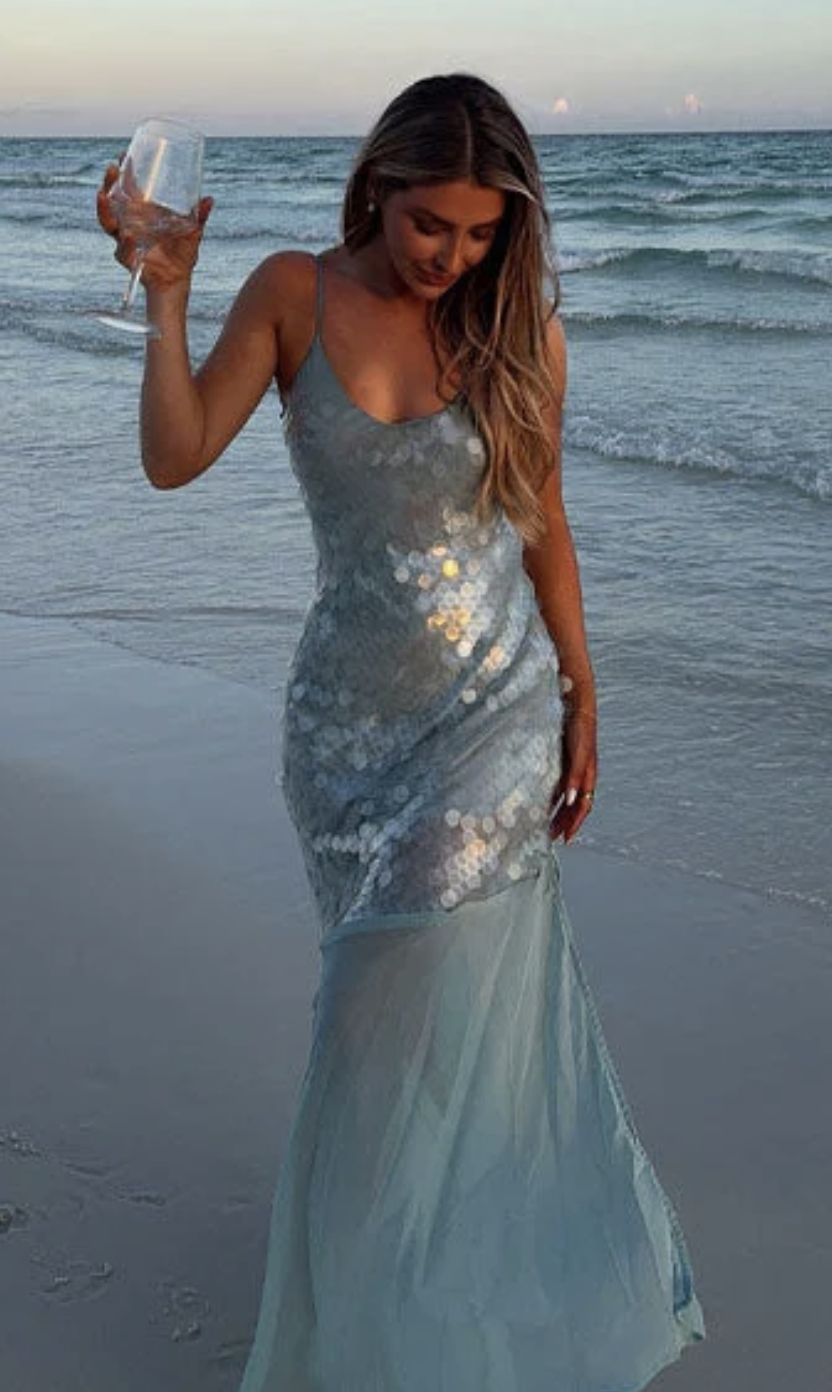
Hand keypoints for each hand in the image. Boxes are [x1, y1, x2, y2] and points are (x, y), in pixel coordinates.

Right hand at [96, 160, 212, 292]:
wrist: (177, 281)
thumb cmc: (182, 255)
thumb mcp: (193, 232)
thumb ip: (199, 216)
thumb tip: (209, 199)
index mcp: (143, 214)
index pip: (128, 189)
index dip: (125, 173)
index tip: (124, 155)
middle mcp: (130, 224)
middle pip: (112, 200)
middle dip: (108, 184)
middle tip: (111, 169)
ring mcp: (125, 240)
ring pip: (107, 222)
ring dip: (104, 208)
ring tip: (103, 194)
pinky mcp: (127, 257)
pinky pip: (122, 249)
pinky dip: (125, 243)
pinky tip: (129, 235)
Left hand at [549, 707, 597, 844]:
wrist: (575, 705)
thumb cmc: (581, 729)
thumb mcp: (579, 754)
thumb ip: (576, 776)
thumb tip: (571, 800)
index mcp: (589, 775)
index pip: (583, 806)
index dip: (575, 823)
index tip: (565, 838)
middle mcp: (581, 775)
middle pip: (574, 806)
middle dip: (564, 823)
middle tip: (551, 838)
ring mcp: (570, 768)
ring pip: (565, 798)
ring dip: (557, 812)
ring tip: (545, 826)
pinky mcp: (561, 761)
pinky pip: (556, 785)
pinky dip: (550, 797)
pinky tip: (539, 803)